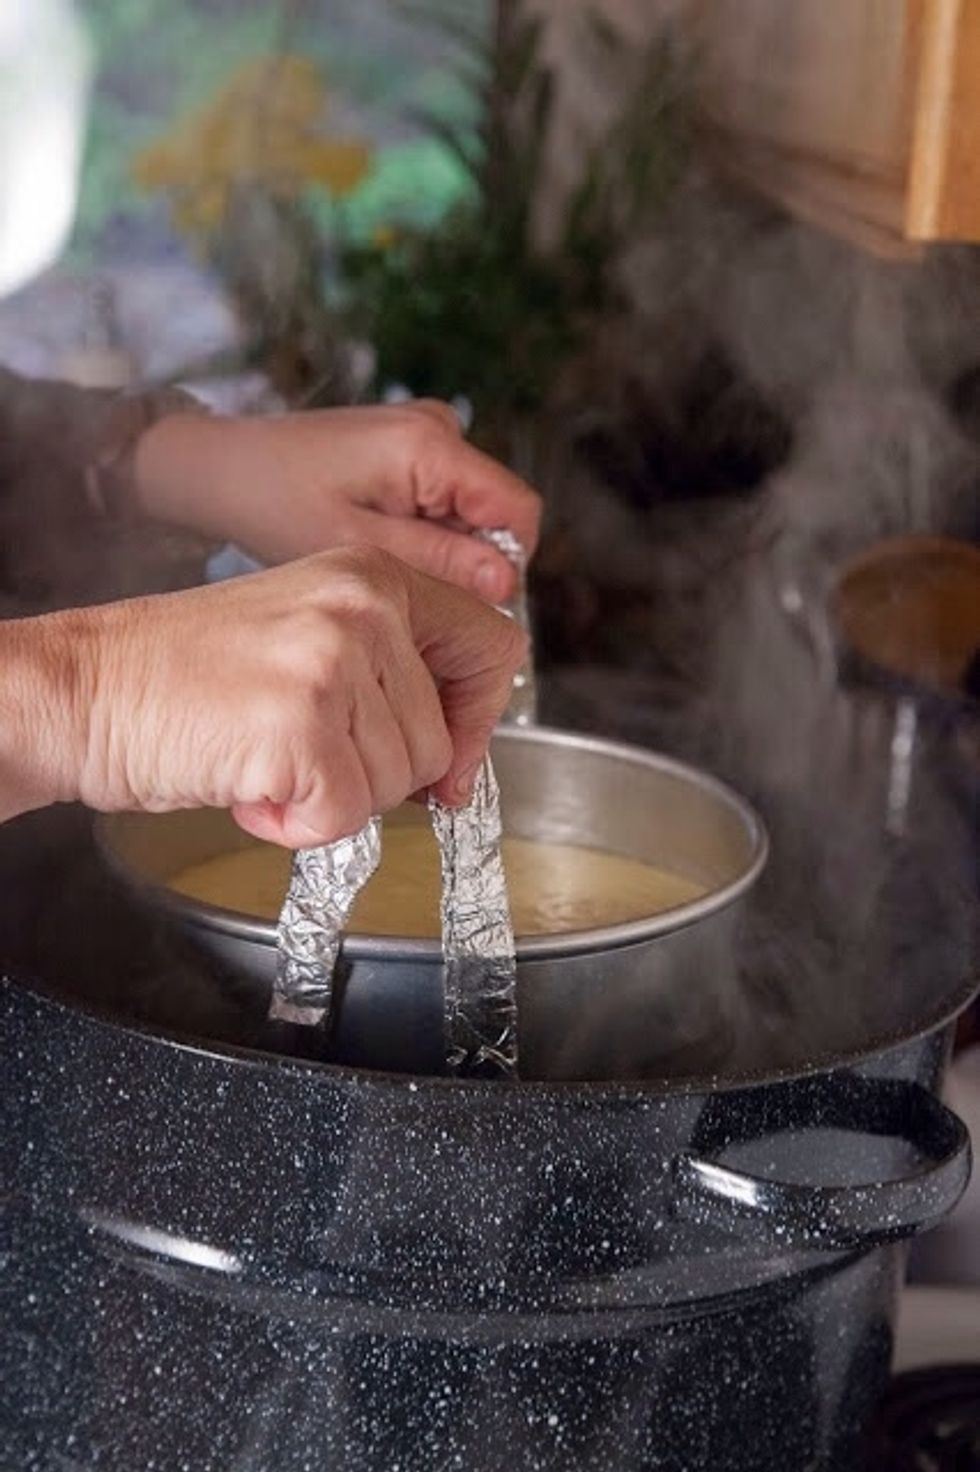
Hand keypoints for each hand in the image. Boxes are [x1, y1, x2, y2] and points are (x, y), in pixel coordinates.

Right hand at [0, 548, 525, 846]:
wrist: (84, 690)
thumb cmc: (184, 674)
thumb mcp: (305, 633)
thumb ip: (388, 671)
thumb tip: (457, 754)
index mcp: (373, 575)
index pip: (492, 644)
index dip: (476, 717)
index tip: (448, 760)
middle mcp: (364, 606)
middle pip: (438, 738)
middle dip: (377, 773)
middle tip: (302, 751)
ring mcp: (334, 662)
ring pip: (397, 782)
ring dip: (331, 797)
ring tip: (264, 757)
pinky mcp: (301, 725)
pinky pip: (345, 816)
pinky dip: (296, 825)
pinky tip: (249, 785)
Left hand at [135, 400, 541, 602]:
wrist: (224, 467)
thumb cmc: (276, 502)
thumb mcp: (360, 547)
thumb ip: (440, 562)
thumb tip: (506, 585)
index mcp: (432, 445)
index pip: (517, 513)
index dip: (503, 568)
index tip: (464, 605)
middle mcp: (439, 426)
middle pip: (496, 513)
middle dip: (467, 561)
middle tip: (407, 587)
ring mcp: (426, 431)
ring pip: (471, 512)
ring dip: (442, 549)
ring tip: (383, 562)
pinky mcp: (410, 444)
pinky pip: (445, 500)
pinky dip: (423, 531)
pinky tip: (378, 541)